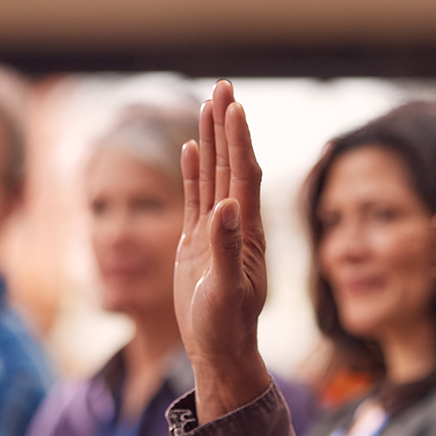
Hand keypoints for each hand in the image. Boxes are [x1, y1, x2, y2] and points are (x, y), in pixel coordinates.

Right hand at [175, 80, 273, 423]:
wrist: (219, 350)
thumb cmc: (226, 326)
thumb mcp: (227, 291)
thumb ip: (226, 249)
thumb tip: (226, 207)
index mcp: (246, 231)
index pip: (244, 175)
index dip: (240, 141)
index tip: (235, 106)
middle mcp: (235, 224)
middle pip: (230, 164)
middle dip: (226, 126)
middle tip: (223, 85)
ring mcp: (215, 231)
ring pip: (212, 175)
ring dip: (211, 140)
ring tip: (209, 103)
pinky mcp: (196, 242)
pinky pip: (195, 196)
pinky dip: (192, 170)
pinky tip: (188, 147)